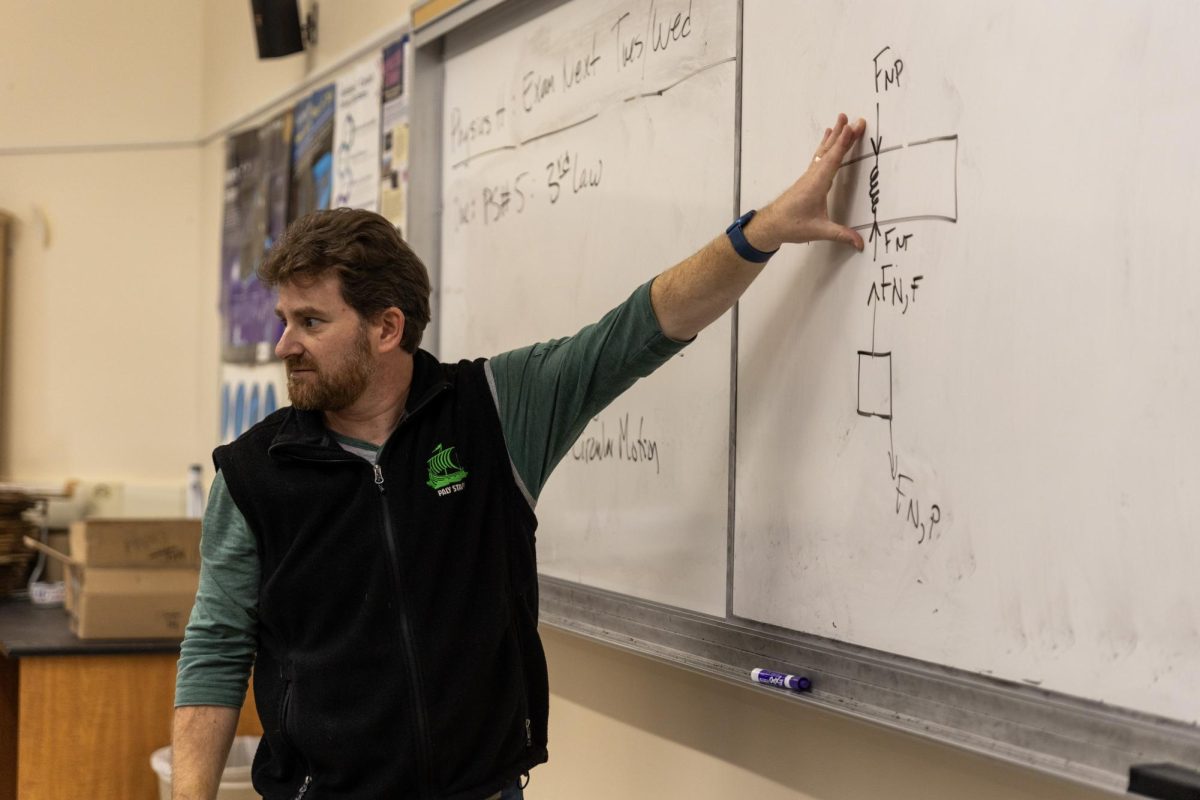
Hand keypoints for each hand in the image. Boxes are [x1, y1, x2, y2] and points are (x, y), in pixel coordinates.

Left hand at [746, 113, 866, 252]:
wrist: (770, 225)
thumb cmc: (791, 226)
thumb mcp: (817, 231)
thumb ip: (840, 235)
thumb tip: (860, 243)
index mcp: (817, 184)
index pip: (834, 159)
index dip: (844, 143)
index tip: (854, 127)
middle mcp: (813, 176)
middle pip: (830, 151)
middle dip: (844, 134)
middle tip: (855, 118)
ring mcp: (809, 175)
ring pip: (824, 151)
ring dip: (835, 135)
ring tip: (842, 119)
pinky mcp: (808, 178)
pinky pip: (820, 156)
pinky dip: (826, 144)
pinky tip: (828, 136)